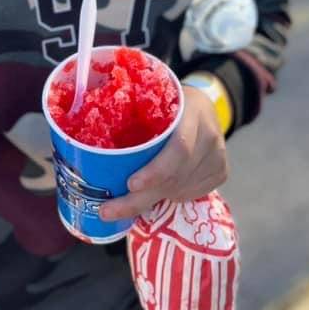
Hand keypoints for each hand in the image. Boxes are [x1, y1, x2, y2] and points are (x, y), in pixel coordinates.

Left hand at [99, 87, 228, 222]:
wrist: (205, 105)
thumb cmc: (168, 102)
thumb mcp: (154, 98)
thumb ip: (132, 114)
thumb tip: (87, 142)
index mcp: (192, 111)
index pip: (178, 148)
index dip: (155, 171)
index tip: (130, 184)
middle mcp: (210, 135)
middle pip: (175, 177)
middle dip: (139, 199)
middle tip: (108, 211)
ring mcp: (218, 156)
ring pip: (179, 190)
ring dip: (152, 198)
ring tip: (127, 199)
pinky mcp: (221, 171)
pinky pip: (190, 194)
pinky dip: (169, 197)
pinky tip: (157, 191)